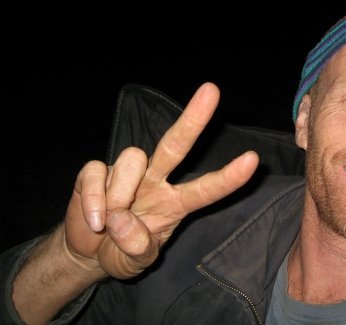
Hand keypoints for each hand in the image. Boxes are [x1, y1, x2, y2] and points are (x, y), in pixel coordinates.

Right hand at [64, 82, 257, 278]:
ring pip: (133, 160)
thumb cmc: (120, 251)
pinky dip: (94, 199)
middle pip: (176, 145)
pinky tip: (94, 220)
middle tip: (212, 90)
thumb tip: (122, 221)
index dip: (228, 177)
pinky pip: (96, 173)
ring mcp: (127, 172)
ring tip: (108, 224)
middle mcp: (156, 180)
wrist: (86, 250)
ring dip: (120, 195)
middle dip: (194, 118)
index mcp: (175, 203)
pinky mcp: (96, 171)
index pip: (205, 189)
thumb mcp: (133, 262)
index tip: (252, 160)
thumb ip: (135, 249)